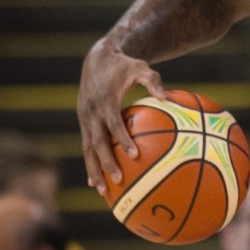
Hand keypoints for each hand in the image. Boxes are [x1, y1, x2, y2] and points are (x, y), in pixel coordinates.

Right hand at [77, 39, 164, 194]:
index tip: (135, 155)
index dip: (123, 139)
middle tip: (119, 180)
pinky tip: (94, 181)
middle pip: (97, 142)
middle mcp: (92, 111)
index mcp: (106, 100)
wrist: (97, 58)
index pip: (114, 123)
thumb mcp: (141, 67)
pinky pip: (86, 145)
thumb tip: (166, 96)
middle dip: (106, 162)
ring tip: (101, 191)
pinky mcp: (83, 121)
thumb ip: (153, 80)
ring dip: (94, 169)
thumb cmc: (125, 65)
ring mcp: (85, 118)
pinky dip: (89, 162)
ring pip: (87, 148)